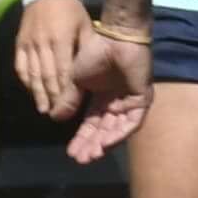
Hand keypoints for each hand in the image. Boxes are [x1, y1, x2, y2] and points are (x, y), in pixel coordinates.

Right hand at [11, 0, 92, 118]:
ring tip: (44, 109)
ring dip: (37, 94)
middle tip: (56, 115)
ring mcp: (28, 44)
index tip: (68, 106)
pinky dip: (26, 82)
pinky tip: (32, 92)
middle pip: (47, 76)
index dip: (65, 91)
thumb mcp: (86, 26)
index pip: (63, 71)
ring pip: (32, 74)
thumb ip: (86, 49)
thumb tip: (90, 74)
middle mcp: (42, 43)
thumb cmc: (72, 11)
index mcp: (61, 39)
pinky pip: (20, 67)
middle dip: (51, 97)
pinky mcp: (19, 44)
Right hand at [62, 26, 152, 164]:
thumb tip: (55, 119)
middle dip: (92, 145)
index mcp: (101, 97)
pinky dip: (120, 132)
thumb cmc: (95, 53)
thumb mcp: (75, 80)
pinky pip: (133, 121)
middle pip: (104, 129)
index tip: (71, 152)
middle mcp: (117, 102)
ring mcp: (130, 100)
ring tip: (91, 154)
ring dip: (105, 143)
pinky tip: (106, 142)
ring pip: (118, 129)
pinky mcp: (142, 98)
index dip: (82, 138)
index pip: (91, 124)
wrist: (114, 38)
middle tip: (80, 159)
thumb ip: (68, 100)